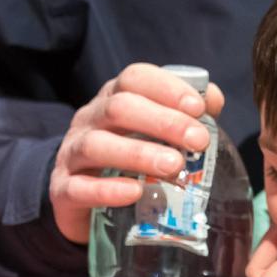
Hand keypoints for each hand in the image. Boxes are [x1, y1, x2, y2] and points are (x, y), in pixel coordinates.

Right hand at [49, 63, 223, 243]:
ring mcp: (71, 154)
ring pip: (97, 145)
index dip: (167, 88)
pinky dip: (107, 190)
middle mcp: (89, 120)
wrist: (82, 198)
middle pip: (119, 108)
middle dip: (162, 122)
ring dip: (138, 153)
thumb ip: (184, 115)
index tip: (199, 108)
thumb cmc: (128, 158)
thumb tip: (213, 99)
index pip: (134, 78)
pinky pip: (79, 187)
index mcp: (113, 99)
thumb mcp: (155, 133)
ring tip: (174, 166)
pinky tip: (134, 192)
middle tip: (198, 141)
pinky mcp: (62, 190)